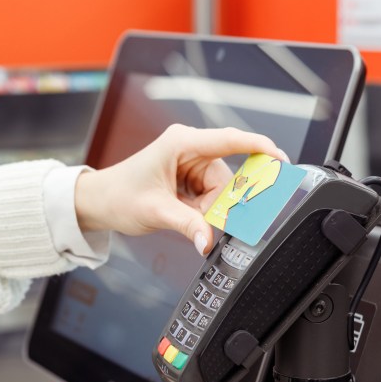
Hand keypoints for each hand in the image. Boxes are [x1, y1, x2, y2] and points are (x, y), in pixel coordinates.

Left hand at [74, 125, 288, 255]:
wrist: (99, 200)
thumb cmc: (119, 195)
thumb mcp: (156, 212)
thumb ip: (187, 225)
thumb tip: (208, 241)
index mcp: (181, 143)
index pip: (229, 140)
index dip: (259, 147)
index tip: (280, 159)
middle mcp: (188, 147)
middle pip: (226, 175)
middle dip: (221, 202)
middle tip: (205, 218)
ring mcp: (189, 161)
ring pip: (220, 189)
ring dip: (209, 209)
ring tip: (184, 216)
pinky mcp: (189, 175)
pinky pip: (210, 194)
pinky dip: (203, 209)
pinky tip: (185, 213)